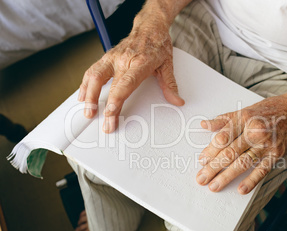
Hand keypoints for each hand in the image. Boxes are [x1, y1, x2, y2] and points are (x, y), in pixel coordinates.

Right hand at [78, 12, 183, 132]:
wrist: (149, 26)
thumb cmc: (157, 45)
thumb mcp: (168, 65)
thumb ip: (170, 85)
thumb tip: (177, 100)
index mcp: (140, 63)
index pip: (126, 83)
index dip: (116, 99)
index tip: (111, 113)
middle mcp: (123, 60)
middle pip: (108, 84)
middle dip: (102, 105)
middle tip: (102, 122)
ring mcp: (113, 57)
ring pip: (94, 75)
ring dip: (88, 94)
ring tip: (88, 111)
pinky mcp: (106, 57)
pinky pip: (92, 71)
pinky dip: (86, 84)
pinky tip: (83, 96)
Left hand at [197, 92, 286, 194]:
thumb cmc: (269, 110)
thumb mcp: (244, 110)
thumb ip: (223, 120)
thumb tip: (204, 124)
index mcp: (243, 119)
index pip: (222, 138)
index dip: (210, 151)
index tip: (201, 161)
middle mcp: (254, 132)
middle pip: (229, 153)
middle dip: (213, 168)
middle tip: (201, 179)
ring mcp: (266, 144)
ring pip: (242, 163)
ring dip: (226, 177)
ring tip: (214, 186)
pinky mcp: (276, 154)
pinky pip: (262, 170)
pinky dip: (251, 181)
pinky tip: (241, 189)